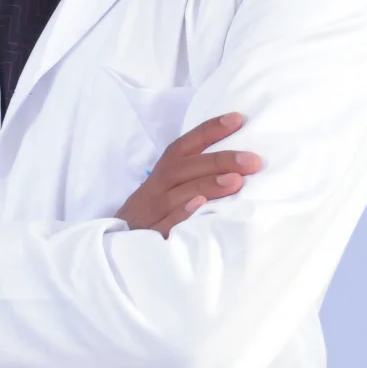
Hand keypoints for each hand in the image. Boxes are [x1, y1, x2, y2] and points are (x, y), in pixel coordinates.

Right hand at [113, 112, 261, 237]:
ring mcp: (151, 213)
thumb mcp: (165, 192)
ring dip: (206, 185)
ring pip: (176, 194)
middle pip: (183, 168)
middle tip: (252, 160)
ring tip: (236, 181)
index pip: (184, 147)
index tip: (237, 119)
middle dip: (218, 160)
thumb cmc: (151, 216)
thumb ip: (191, 177)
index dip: (208, 131)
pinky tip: (201, 206)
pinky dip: (181, 215)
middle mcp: (155, 189)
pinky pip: (165, 225)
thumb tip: (234, 167)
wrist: (114, 248)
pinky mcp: (150, 238)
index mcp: (162, 174)